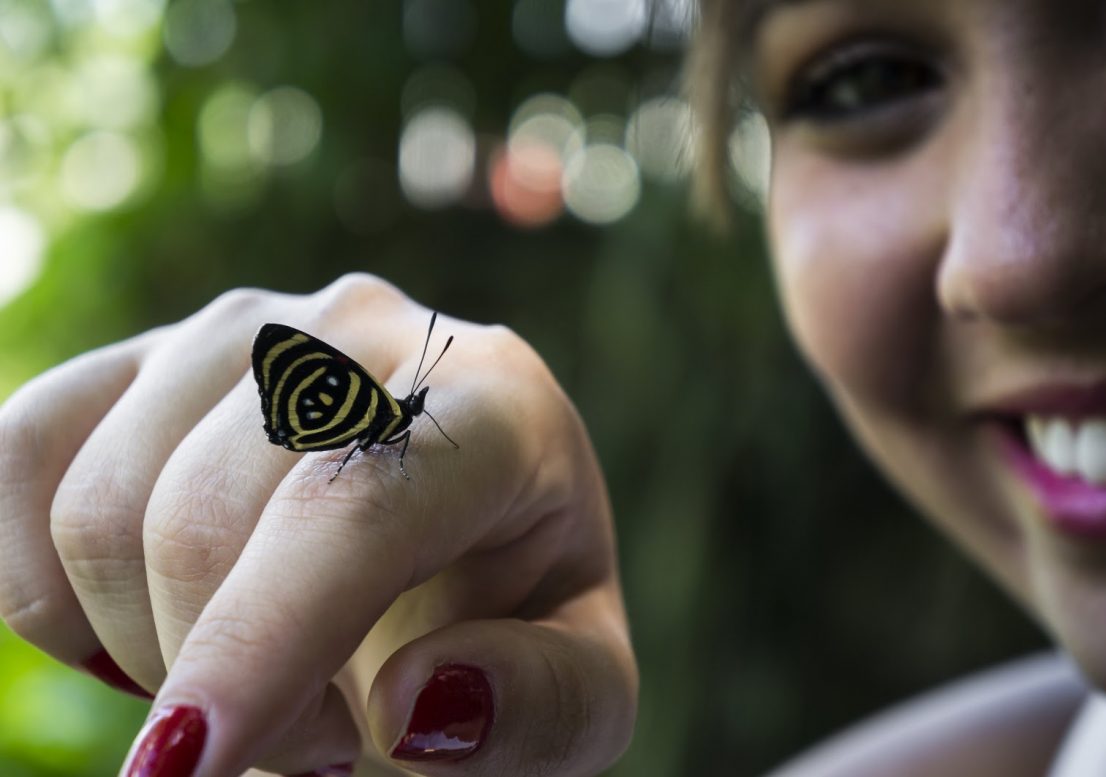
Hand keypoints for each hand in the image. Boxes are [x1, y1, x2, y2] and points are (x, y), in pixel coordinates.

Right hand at [0, 274, 636, 776]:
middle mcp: (363, 330)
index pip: (359, 502)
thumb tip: (416, 703)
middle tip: (307, 739)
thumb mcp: (579, 692)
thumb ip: (540, 703)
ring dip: (147, 640)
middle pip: (206, 515)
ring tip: (255, 670)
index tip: (189, 763)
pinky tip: (143, 618)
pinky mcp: (144, 357)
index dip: (265, 634)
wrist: (445, 540)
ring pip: (100, 502)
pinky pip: (21, 454)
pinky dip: (46, 581)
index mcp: (497, 402)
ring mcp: (241, 327)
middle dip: (224, 675)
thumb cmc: (512, 619)